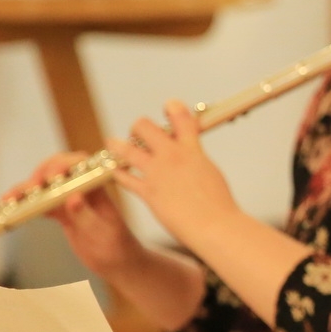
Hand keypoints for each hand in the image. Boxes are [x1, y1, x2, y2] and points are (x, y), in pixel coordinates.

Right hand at [9, 151, 141, 278]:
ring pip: (45, 186)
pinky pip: (41, 203)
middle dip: (40, 174)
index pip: (80, 164)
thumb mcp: (102, 233)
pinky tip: (11, 207)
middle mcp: (82, 188)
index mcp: (98, 187)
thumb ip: (86, 216)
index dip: (63, 165)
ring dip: (26, 190)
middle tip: (29, 188)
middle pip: (56, 169)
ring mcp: (69, 199)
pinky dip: (26, 204)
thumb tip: (73, 198)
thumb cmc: (117, 248)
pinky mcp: (60, 212)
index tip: (51, 177)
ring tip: (8, 199)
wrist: (118, 264)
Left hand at [106, 102, 241, 249]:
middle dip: (139, 127)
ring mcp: (157, 173)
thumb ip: (195, 157)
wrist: (213, 225)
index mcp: (191, 149)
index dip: (172, 107)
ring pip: (126, 149)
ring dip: (117, 144)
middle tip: (139, 135)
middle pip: (144, 127)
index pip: (179, 115)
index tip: (168, 107)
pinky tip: (112, 169)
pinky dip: (117, 171)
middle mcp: (171, 156)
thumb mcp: (210, 170)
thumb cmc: (218, 203)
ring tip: (112, 143)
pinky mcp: (147, 192)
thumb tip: (190, 153)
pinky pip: (124, 178)